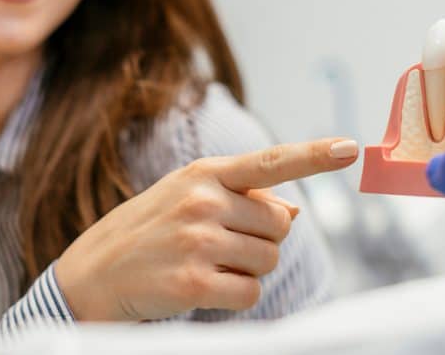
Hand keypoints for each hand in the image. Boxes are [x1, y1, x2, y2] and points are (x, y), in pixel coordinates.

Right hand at [55, 138, 358, 321]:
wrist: (93, 273)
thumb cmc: (150, 231)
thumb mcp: (189, 198)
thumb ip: (241, 198)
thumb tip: (292, 210)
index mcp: (204, 173)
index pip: (269, 161)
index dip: (313, 154)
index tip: (350, 148)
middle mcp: (203, 201)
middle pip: (279, 225)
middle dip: (260, 239)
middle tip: (219, 244)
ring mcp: (197, 241)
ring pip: (269, 260)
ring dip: (248, 269)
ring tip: (206, 264)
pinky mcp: (193, 283)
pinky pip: (250, 293)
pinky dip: (235, 296)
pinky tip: (201, 287)